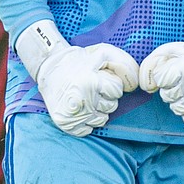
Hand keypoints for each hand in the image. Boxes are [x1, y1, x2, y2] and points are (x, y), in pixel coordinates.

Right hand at [16, 20, 138, 136]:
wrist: (48, 67)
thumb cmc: (78, 60)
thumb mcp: (101, 53)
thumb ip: (122, 63)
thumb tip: (135, 84)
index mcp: (91, 81)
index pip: (117, 91)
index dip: (111, 84)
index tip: (100, 79)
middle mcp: (82, 100)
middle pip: (111, 106)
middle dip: (106, 97)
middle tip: (92, 88)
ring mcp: (73, 114)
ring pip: (102, 120)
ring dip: (98, 110)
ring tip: (86, 97)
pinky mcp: (65, 124)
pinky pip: (88, 130)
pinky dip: (86, 121)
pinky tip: (79, 108)